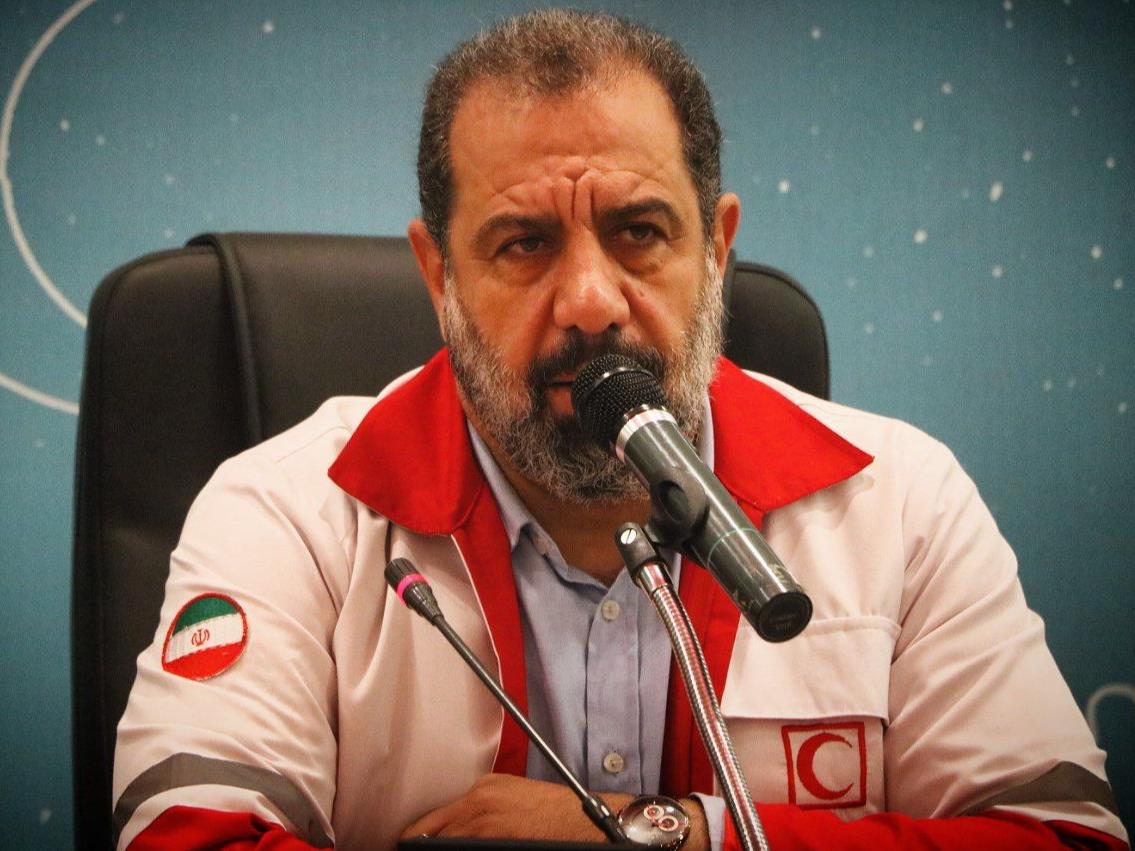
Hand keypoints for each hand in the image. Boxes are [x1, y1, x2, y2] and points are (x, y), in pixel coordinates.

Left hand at [401, 774, 632, 841]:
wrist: (583, 820)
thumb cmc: (555, 812)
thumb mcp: (513, 797)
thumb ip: (483, 809)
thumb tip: (459, 831)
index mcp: (483, 787)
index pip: (434, 817)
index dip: (418, 838)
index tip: (409, 845)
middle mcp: (478, 800)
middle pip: (432, 832)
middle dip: (422, 846)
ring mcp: (484, 821)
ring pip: (445, 844)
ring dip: (440, 850)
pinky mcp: (494, 839)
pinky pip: (463, 850)